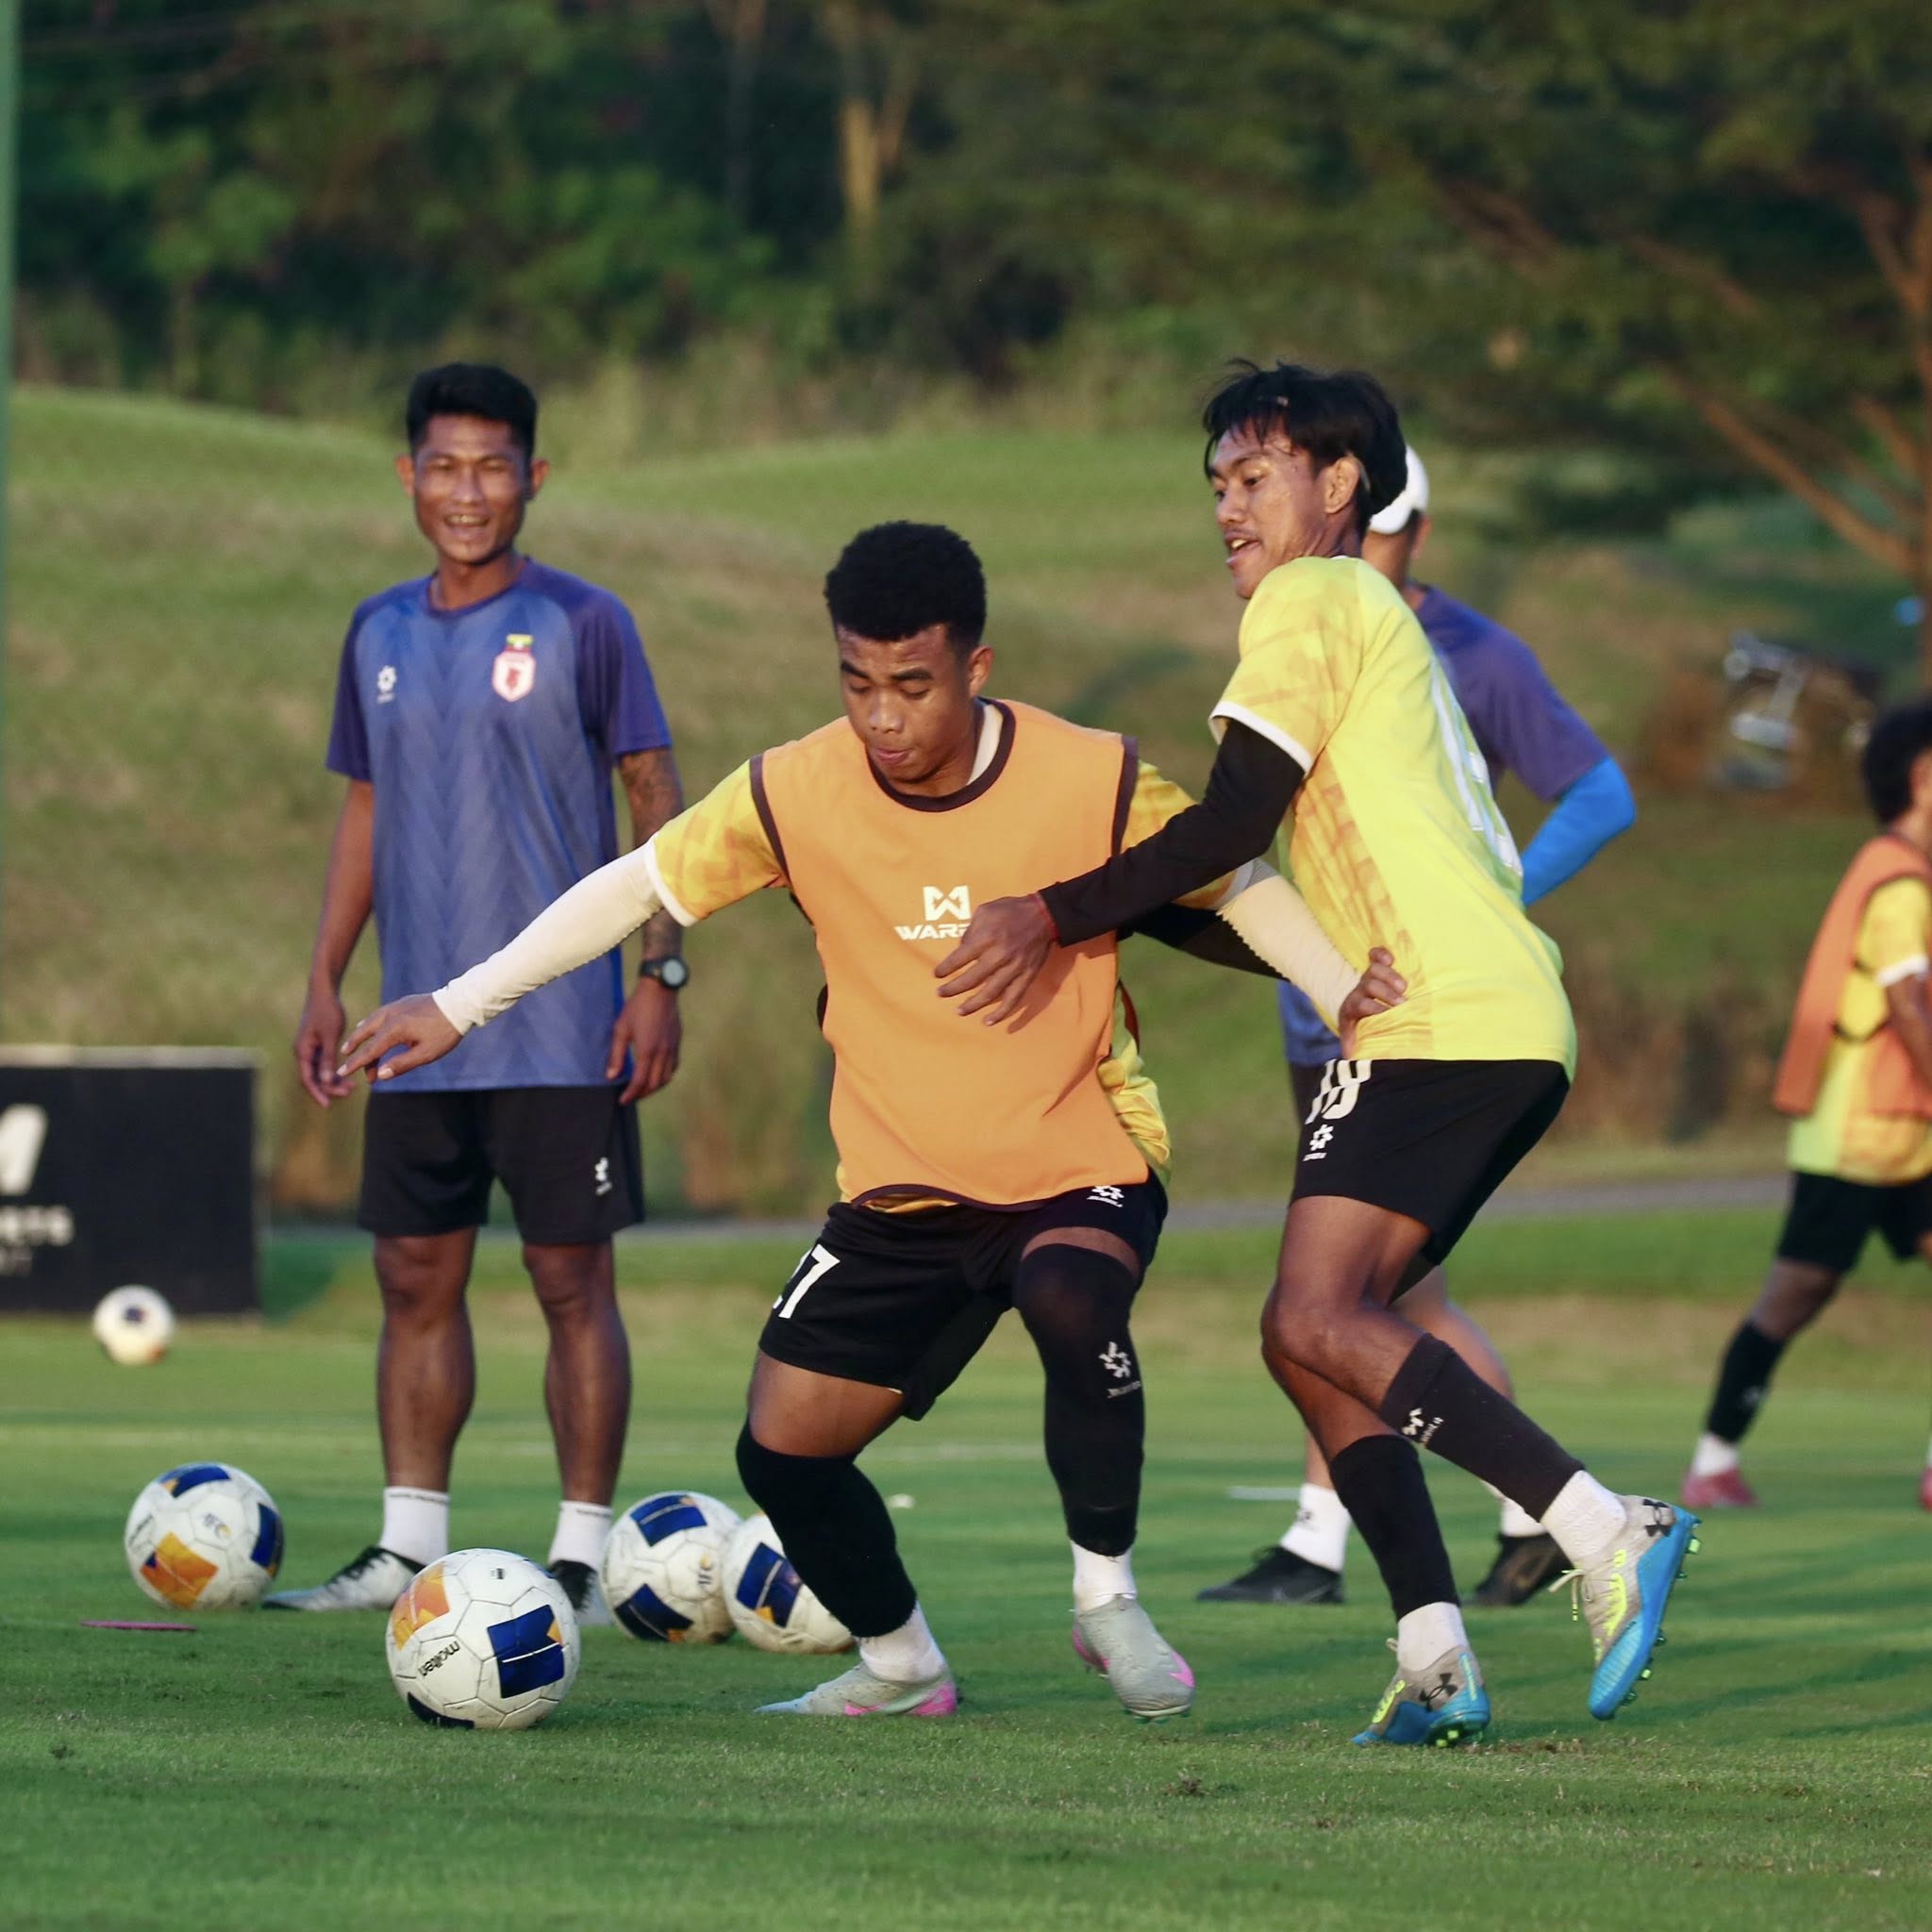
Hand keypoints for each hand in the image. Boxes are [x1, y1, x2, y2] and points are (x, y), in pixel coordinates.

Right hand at [293, 983, 351, 1107]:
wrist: (324, 992)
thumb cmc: (327, 1012)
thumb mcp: (330, 1036)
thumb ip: (327, 1058)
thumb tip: (324, 1080)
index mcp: (303, 1051)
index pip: (308, 1079)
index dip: (318, 1093)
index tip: (328, 1104)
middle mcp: (303, 1052)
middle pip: (314, 1078)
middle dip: (329, 1087)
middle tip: (349, 1092)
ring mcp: (309, 1048)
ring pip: (319, 1072)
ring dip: (333, 1080)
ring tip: (352, 1086)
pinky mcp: (317, 1044)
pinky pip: (323, 1064)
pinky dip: (333, 1070)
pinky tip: (348, 1074)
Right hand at [337, 994, 461, 1083]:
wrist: (459, 1005)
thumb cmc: (445, 1032)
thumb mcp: (426, 1054)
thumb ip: (402, 1064)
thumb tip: (380, 1074)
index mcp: (394, 1030)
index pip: (370, 1051)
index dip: (356, 1063)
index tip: (343, 1072)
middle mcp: (390, 1016)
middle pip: (364, 1033)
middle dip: (354, 1047)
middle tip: (345, 1058)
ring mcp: (395, 1007)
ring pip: (370, 1021)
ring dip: (360, 1034)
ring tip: (352, 1045)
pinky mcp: (402, 1003)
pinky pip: (379, 1014)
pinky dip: (370, 1023)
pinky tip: (370, 1026)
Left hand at [608, 977, 681, 1101]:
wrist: (661, 989)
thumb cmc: (637, 1007)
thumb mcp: (621, 1029)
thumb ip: (616, 1055)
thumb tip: (612, 1076)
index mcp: (647, 1050)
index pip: (640, 1082)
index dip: (631, 1095)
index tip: (622, 1101)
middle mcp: (663, 1052)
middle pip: (655, 1084)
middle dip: (642, 1094)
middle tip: (630, 1096)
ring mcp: (672, 1048)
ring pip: (667, 1077)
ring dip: (654, 1087)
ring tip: (642, 1088)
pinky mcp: (677, 1042)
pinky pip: (674, 1066)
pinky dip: (665, 1075)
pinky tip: (656, 1073)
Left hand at [934, 894, 1057, 1025]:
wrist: (1044, 915)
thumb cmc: (1011, 910)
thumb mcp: (985, 911)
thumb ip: (970, 931)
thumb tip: (960, 949)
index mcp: (986, 937)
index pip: (960, 958)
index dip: (946, 968)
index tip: (937, 974)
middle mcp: (1000, 955)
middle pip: (972, 979)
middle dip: (953, 989)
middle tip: (941, 994)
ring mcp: (1015, 968)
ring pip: (991, 993)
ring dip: (973, 1005)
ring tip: (959, 1011)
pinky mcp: (1027, 976)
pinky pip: (1014, 999)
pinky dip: (1002, 1013)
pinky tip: (989, 1021)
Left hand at [1337, 947, 1405, 1056]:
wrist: (1359, 1012)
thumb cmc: (1363, 1030)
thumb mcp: (1356, 1041)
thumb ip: (1355, 1049)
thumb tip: (1351, 1061)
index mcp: (1351, 1008)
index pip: (1359, 1004)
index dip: (1373, 1008)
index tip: (1388, 1016)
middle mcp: (1358, 990)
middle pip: (1369, 984)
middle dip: (1386, 993)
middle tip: (1402, 1004)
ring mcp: (1367, 977)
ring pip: (1374, 969)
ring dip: (1389, 976)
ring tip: (1403, 987)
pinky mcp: (1375, 966)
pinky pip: (1375, 955)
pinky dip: (1381, 954)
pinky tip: (1391, 959)